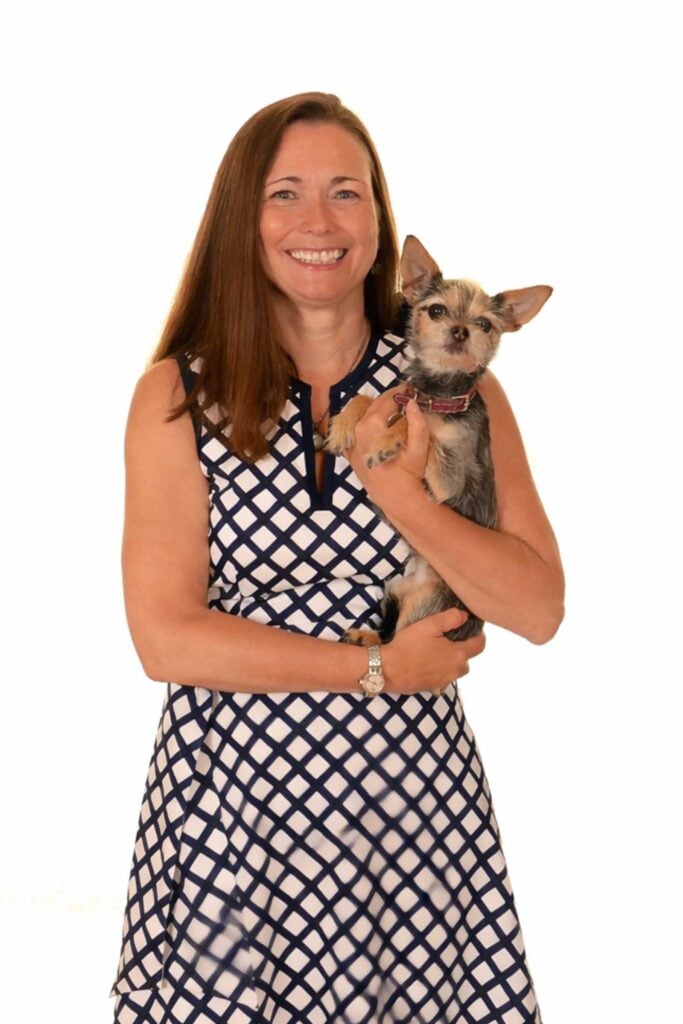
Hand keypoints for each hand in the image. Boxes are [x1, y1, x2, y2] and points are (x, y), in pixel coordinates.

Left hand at [345, 391, 430, 512]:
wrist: (395, 498)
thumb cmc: (408, 474)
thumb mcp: (419, 450)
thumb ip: (417, 425)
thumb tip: (413, 402)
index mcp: (371, 426)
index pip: (387, 400)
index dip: (402, 393)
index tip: (412, 390)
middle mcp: (356, 430)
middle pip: (374, 403)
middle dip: (391, 400)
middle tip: (406, 399)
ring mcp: (349, 440)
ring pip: (361, 411)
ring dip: (377, 407)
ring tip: (393, 410)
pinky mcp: (348, 449)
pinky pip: (353, 426)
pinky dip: (364, 420)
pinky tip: (378, 424)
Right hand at [381, 608, 485, 694]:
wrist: (388, 670)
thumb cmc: (408, 646)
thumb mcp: (429, 625)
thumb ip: (450, 618)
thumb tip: (465, 615)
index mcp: (458, 654)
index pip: (480, 645)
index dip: (478, 635)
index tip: (470, 628)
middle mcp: (456, 670)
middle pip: (467, 658)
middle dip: (462, 648)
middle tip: (448, 638)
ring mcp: (445, 681)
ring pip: (455, 668)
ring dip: (450, 659)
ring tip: (436, 649)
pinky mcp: (434, 687)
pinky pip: (444, 676)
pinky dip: (440, 669)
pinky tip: (427, 661)